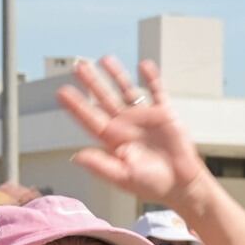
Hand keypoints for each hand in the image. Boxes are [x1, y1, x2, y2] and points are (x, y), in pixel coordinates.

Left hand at [59, 58, 206, 201]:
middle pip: (104, 99)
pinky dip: (152, 79)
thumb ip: (100, 166)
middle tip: (78, 66)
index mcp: (112, 139)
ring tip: (105, 60)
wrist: (181, 184)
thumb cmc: (151, 184)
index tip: (62, 92)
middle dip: (92, 82)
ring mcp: (144, 118)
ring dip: (117, 75)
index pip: (90, 118)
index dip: (76, 106)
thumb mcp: (123, 177)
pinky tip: (144, 66)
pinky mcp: (164, 114)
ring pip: (127, 91)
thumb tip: (77, 157)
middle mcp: (126, 125)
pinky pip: (157, 92)